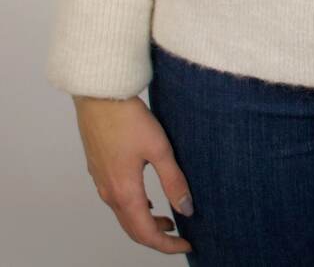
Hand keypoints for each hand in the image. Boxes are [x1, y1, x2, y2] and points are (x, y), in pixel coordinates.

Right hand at [72, 94, 193, 254]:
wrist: (99, 95)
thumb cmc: (128, 118)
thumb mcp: (159, 148)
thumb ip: (173, 181)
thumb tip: (187, 209)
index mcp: (125, 192)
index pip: (146, 233)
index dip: (167, 245)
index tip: (187, 244)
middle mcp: (109, 192)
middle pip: (133, 229)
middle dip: (157, 237)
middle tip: (180, 237)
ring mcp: (101, 181)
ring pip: (124, 215)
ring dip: (145, 223)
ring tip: (168, 218)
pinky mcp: (99, 169)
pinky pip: (116, 200)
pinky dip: (134, 209)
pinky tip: (146, 199)